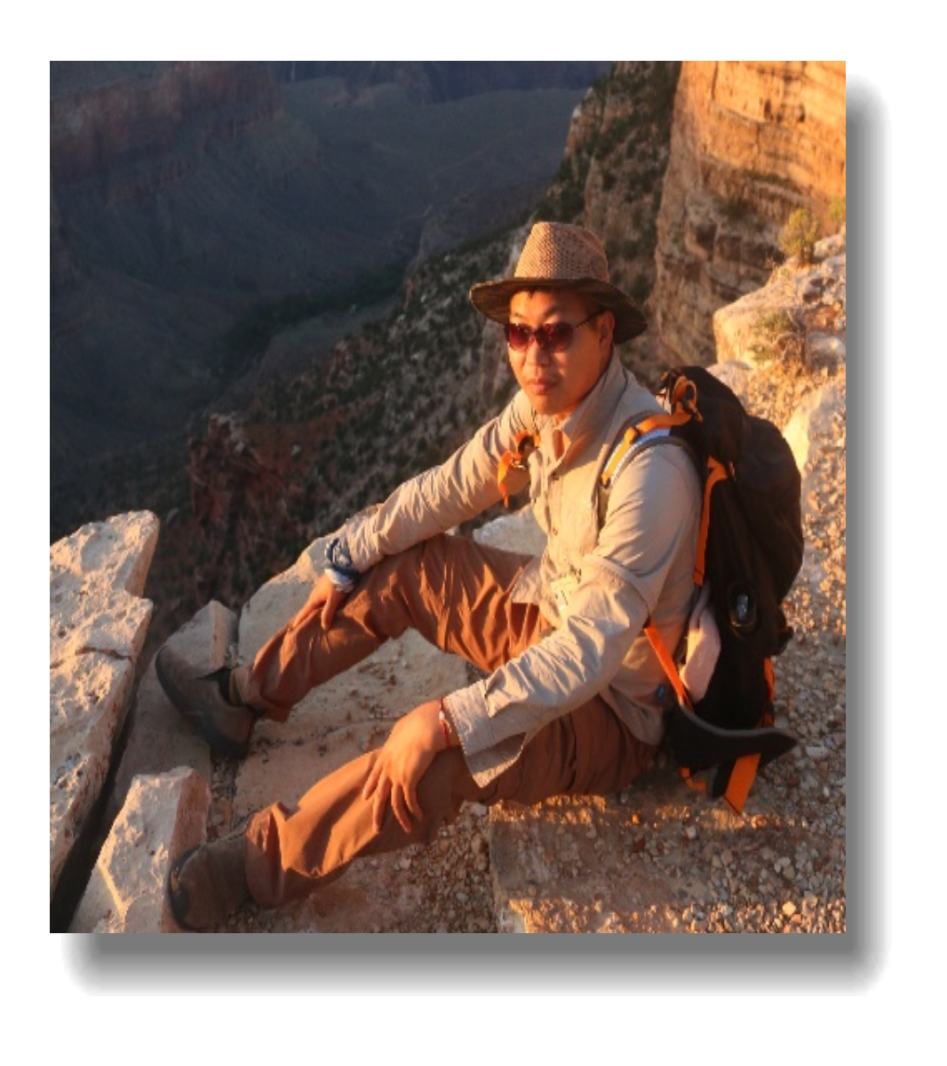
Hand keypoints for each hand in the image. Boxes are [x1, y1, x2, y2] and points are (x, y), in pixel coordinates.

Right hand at [287, 571, 346, 632]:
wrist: (342, 567)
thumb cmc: (337, 584)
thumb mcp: (333, 600)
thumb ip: (328, 612)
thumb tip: (323, 627)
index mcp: (314, 598)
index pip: (305, 611)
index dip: (299, 620)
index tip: (293, 627)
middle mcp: (314, 594)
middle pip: (309, 607)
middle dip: (306, 616)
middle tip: (303, 625)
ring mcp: (319, 589)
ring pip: (315, 602)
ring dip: (314, 610)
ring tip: (314, 618)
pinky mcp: (325, 585)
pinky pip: (321, 598)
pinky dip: (321, 604)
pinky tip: (324, 607)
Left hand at [362, 700, 443, 833]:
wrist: (424, 727)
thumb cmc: (418, 723)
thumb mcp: (402, 728)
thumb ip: (400, 735)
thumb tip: (403, 731)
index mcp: (385, 756)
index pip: (374, 775)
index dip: (370, 787)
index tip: (366, 797)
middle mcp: (387, 768)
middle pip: (380, 796)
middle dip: (378, 813)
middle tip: (377, 828)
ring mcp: (396, 775)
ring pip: (395, 803)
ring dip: (401, 818)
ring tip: (407, 828)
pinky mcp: (408, 779)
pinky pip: (409, 801)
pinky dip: (414, 811)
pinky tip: (419, 816)